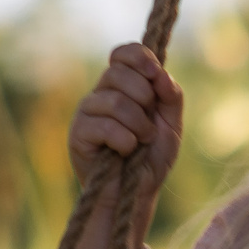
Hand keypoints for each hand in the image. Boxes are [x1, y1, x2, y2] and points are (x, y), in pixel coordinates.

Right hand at [67, 43, 185, 248]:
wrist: (134, 194)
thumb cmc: (150, 159)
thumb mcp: (170, 125)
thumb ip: (171, 96)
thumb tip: (161, 74)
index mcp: (123, 87)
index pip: (123, 54)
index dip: (140, 58)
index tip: (156, 73)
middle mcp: (101, 94)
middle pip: (118, 73)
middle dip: (144, 98)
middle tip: (149, 125)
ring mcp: (87, 113)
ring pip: (115, 101)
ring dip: (138, 125)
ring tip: (140, 141)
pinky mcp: (78, 134)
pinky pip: (105, 126)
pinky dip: (125, 141)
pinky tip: (125, 152)